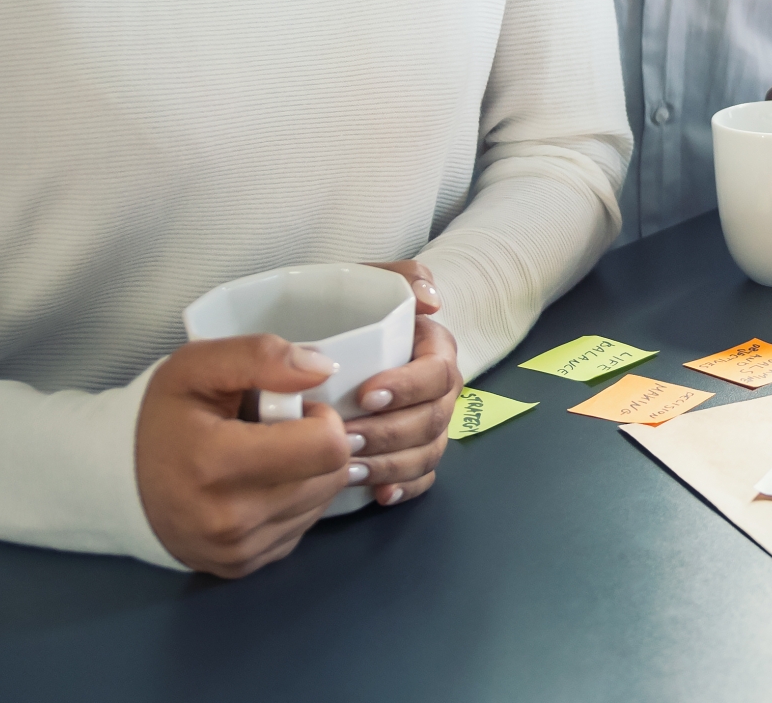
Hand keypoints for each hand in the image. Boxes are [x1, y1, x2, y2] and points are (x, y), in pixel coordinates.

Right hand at [136, 336, 360, 577]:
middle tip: (273, 429)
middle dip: (315, 444)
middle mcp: (232, 520)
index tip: (292, 407)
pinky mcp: (242, 567)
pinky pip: (300, 528)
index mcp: (219, 464)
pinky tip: (258, 483)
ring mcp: (238, 551)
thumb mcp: (199, 365)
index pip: (326, 448)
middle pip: (330, 477)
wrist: (120, 481)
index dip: (322, 418)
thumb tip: (321, 370)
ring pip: (321, 504)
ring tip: (262, 455)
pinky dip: (292, 501)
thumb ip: (262, 356)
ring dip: (307, 473)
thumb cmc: (163, 416)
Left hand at [354, 259, 461, 507]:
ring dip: (391, 464)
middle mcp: (440, 390)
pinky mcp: (416, 453)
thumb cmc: (354, 308)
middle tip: (346, 438)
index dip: (407, 387)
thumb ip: (404, 277)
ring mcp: (431, 424)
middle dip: (391, 433)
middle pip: (433, 420)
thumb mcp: (373, 280)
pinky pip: (422, 479)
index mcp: (436, 350)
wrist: (332, 335)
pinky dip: (403, 488)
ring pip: (427, 453)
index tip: (366, 394)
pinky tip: (377, 494)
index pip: (438, 373)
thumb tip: (432, 302)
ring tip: (349, 468)